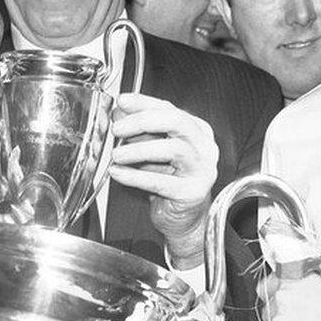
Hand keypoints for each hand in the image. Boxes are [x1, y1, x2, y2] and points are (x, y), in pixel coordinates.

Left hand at [108, 93, 217, 269]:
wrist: (184, 218)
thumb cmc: (170, 180)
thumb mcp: (152, 150)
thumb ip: (138, 130)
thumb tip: (118, 113)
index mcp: (196, 130)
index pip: (169, 108)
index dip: (143, 103)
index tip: (122, 101)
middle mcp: (204, 146)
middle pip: (175, 121)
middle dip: (142, 121)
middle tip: (118, 128)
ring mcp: (202, 169)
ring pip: (172, 149)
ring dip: (138, 150)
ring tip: (116, 154)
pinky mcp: (192, 192)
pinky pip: (162, 181)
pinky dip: (136, 176)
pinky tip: (119, 173)